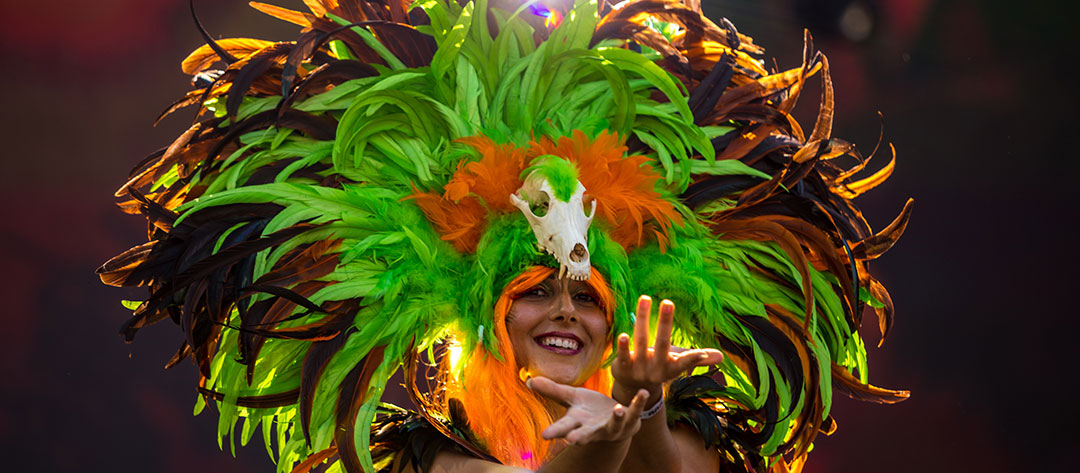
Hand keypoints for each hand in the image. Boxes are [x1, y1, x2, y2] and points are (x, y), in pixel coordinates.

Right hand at [527, 376, 649, 444]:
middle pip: (585, 435)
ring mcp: (612, 427)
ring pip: (614, 426)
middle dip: (579, 438)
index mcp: (578, 422)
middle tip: (572, 441)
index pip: (564, 428)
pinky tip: (642, 392)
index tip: (546, 435)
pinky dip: (638, 404)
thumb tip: (530, 381)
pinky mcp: (629, 422)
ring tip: (617, 411)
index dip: (555, 432)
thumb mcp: (572, 398)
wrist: (616, 417)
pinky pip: (634, 413)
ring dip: (616, 420)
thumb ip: (553, 391)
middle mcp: (594, 429)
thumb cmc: (591, 408)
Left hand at [610, 296, 723, 404]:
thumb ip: (696, 359)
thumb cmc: (659, 368)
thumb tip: (722, 357)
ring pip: (640, 341)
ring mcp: (639, 369)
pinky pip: (623, 356)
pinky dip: (622, 347)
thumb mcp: (677, 364)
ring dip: (643, 320)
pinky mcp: (623, 368)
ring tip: (645, 299)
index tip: (702, 353)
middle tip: (668, 302)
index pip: (685, 362)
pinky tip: (621, 335)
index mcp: (672, 367)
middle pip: (662, 343)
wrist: (633, 389)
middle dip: (665, 323)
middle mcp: (656, 369)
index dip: (693, 359)